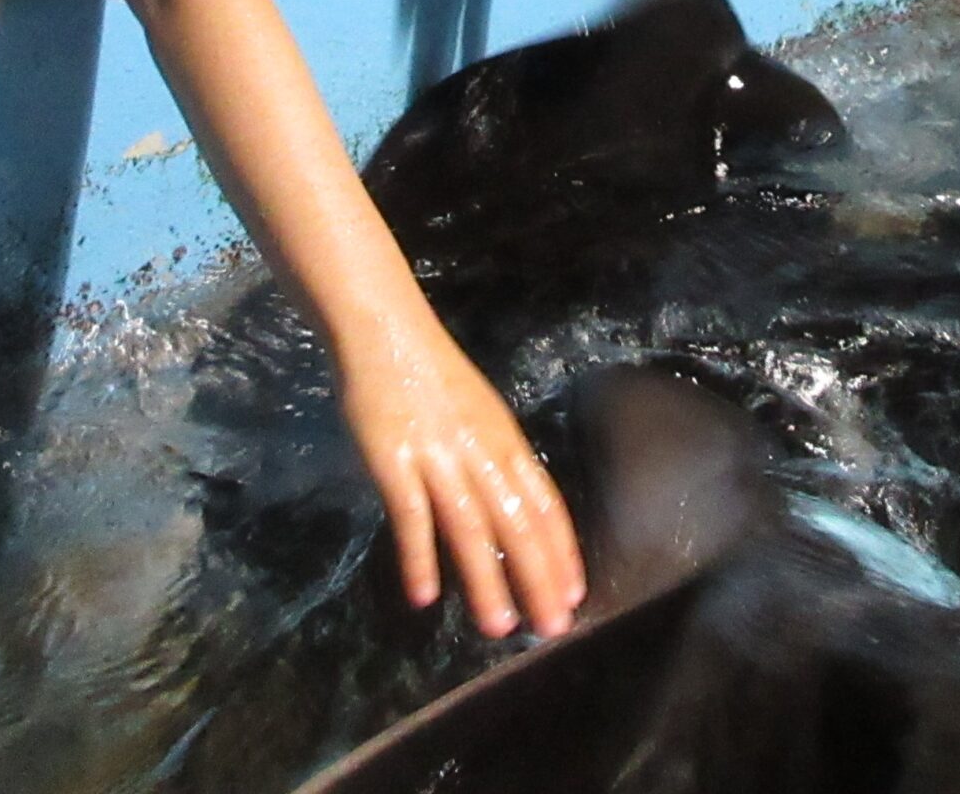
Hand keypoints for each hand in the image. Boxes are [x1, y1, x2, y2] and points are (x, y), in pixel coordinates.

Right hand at [336, 309, 583, 639]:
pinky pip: (411, 515)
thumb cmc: (432, 374)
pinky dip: (419, 557)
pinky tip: (425, 596)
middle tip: (552, 628)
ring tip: (498, 627)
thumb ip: (495, 460)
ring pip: (470, 526)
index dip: (561, 552)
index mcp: (506, 440)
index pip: (545, 505)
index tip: (575, 595)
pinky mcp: (394, 460)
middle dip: (538, 579)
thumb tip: (514, 513)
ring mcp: (438, 456)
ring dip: (486, 580)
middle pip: (517, 523)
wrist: (384, 331)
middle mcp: (481, 451)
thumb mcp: (480, 414)